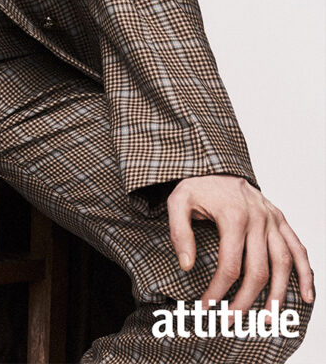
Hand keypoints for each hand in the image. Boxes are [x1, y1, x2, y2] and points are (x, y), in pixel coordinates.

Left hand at [167, 174, 314, 312]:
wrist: (216, 163)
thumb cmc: (197, 185)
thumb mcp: (178, 201)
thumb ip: (180, 232)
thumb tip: (187, 266)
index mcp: (233, 216)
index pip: (230, 265)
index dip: (218, 291)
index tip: (206, 306)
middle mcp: (258, 218)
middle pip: (258, 270)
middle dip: (245, 301)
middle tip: (230, 321)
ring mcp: (273, 219)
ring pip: (282, 263)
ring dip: (278, 294)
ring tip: (268, 319)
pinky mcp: (280, 219)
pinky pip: (298, 248)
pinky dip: (306, 273)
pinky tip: (305, 296)